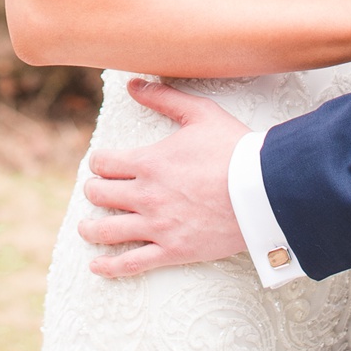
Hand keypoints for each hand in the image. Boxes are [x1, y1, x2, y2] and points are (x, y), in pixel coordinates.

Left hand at [76, 78, 248, 277]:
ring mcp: (158, 225)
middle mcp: (146, 195)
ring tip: (86, 229)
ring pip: (107, 231)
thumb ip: (164, 98)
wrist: (264, 190)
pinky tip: (98, 267)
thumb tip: (133, 84)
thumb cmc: (234, 149)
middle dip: (94, 192)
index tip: (102, 165)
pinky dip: (110, 267)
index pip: (103, 163)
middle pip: (99, 195)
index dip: (98, 163)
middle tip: (97, 193)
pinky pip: (132, 263)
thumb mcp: (200, 113)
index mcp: (149, 162)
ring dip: (90, 229)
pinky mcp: (173, 251)